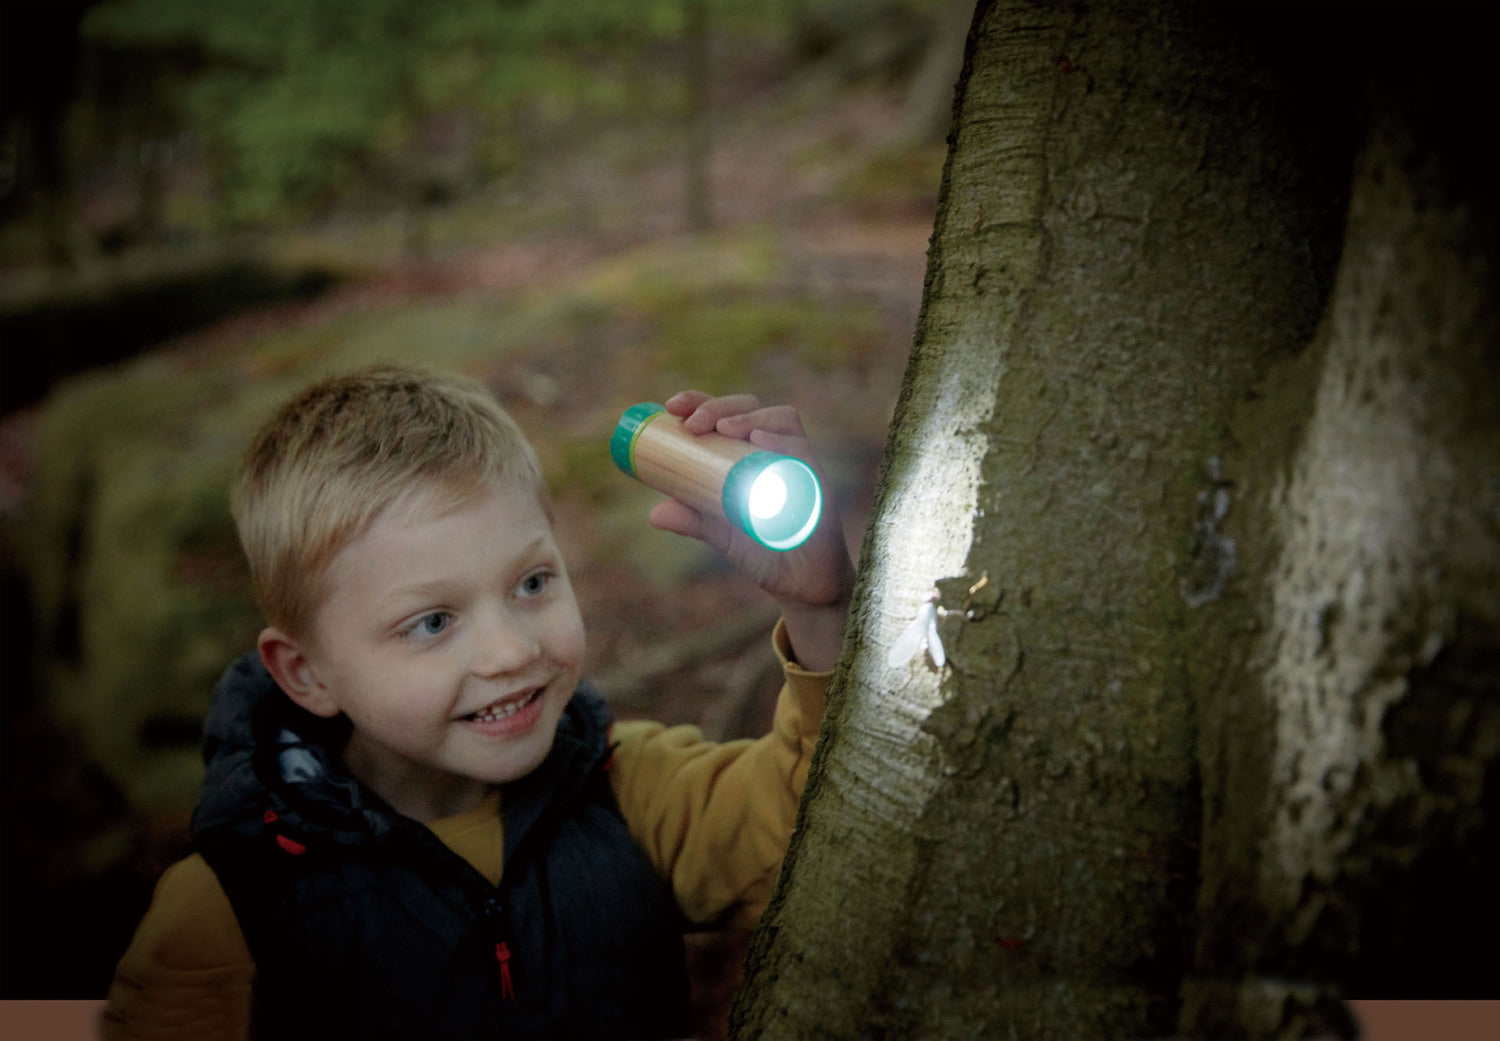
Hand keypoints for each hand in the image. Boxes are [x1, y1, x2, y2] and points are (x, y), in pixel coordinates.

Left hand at [647, 390, 855, 669]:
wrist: (801, 583)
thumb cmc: (764, 549)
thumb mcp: (721, 533)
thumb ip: (693, 520)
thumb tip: (654, 514)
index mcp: (751, 452)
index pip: (727, 412)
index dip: (701, 400)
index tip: (672, 406)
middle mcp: (777, 449)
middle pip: (752, 407)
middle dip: (720, 406)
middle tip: (693, 424)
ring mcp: (800, 463)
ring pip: (781, 419)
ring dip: (749, 417)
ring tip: (723, 428)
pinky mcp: (819, 482)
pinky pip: (804, 452)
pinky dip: (781, 442)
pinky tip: (760, 441)